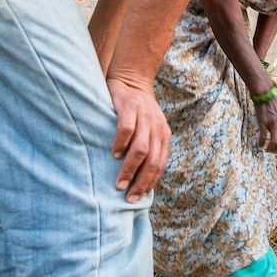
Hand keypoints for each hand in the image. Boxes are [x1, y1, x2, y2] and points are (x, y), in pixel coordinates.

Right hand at [107, 77, 170, 201]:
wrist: (131, 79)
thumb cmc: (136, 111)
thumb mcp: (147, 129)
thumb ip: (146, 147)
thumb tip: (136, 178)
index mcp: (163, 135)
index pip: (160, 164)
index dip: (149, 183)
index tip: (137, 198)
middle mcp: (157, 127)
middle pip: (153, 160)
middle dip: (140, 181)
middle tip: (127, 196)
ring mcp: (144, 117)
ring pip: (141, 149)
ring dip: (130, 168)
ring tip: (118, 183)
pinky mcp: (129, 107)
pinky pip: (127, 129)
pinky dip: (121, 144)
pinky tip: (113, 154)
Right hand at [255, 94, 276, 152]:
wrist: (265, 92)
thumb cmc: (276, 101)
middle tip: (275, 151)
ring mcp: (273, 122)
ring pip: (274, 142)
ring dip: (271, 148)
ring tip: (268, 149)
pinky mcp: (263, 122)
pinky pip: (263, 137)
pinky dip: (262, 143)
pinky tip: (261, 144)